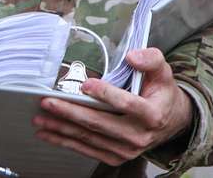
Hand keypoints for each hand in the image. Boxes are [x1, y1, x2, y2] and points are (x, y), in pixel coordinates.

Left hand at [32, 48, 193, 165]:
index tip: (85, 84)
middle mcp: (139, 135)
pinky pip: (88, 149)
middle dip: (70, 112)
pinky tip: (49, 134)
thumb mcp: (163, 71)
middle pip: (100, 123)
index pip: (126, 104)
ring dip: (62, 128)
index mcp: (151, 114)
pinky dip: (66, 142)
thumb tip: (132, 56)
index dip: (106, 94)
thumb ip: (151, 59)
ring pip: (89, 137)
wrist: (171, 122)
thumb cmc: (161, 93)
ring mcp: (127, 149)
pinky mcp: (116, 156)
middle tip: (47, 102)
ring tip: (40, 119)